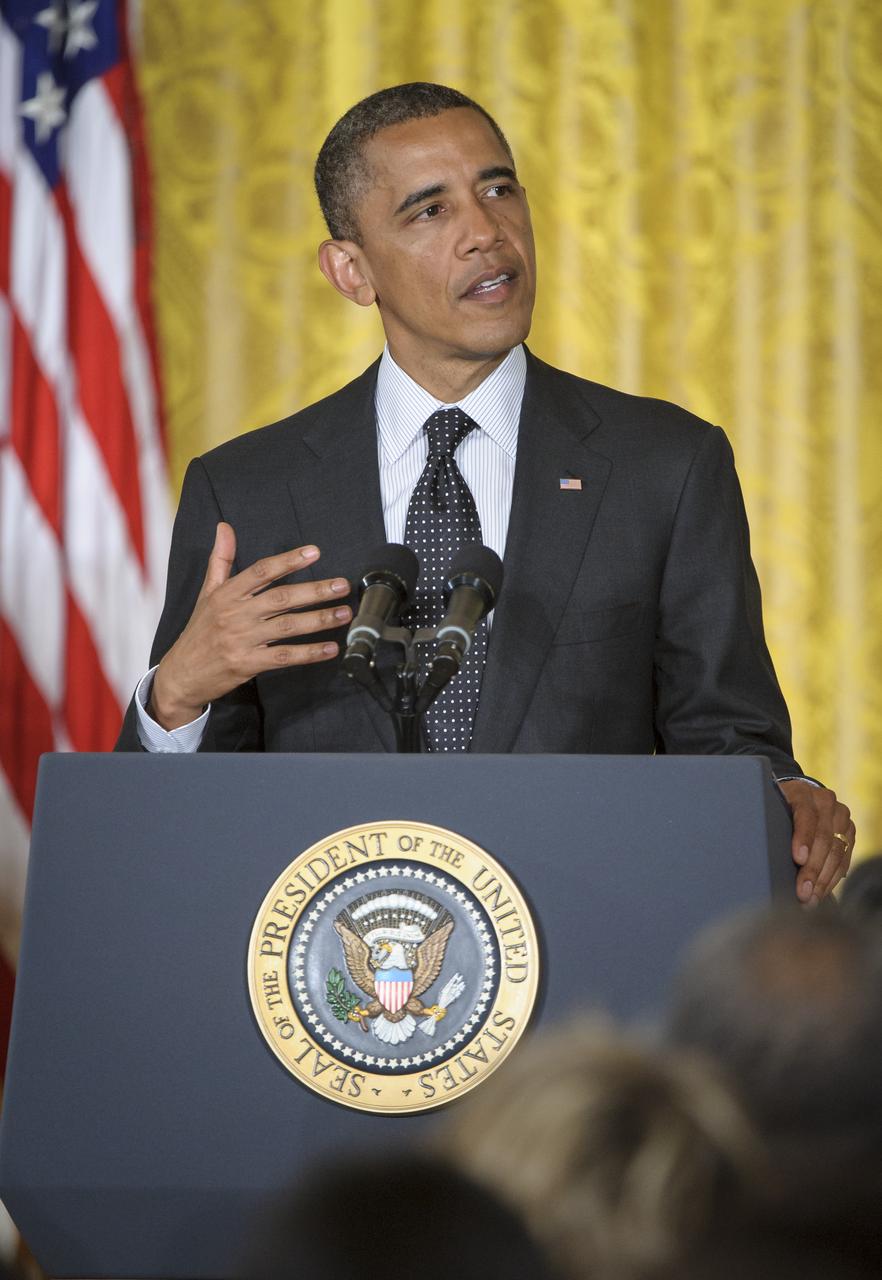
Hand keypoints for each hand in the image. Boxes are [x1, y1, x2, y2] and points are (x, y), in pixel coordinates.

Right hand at [150, 522, 350, 728]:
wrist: (181, 674)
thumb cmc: (200, 631)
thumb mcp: (206, 593)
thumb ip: (221, 559)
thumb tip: (224, 526)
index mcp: (227, 594)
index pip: (262, 572)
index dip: (288, 560)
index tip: (314, 552)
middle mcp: (235, 614)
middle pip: (281, 598)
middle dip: (315, 591)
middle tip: (342, 585)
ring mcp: (242, 640)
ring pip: (288, 626)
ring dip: (319, 620)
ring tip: (344, 613)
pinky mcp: (248, 664)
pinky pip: (285, 656)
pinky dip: (310, 653)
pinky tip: (331, 648)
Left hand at [778, 779, 854, 903]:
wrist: (798, 796)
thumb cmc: (775, 808)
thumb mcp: (767, 808)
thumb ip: (766, 822)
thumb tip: (752, 849)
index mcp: (802, 791)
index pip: (805, 815)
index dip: (803, 838)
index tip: (798, 859)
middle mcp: (825, 801)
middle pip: (823, 837)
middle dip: (813, 869)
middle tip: (802, 892)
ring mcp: (840, 815)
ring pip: (837, 850)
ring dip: (823, 879)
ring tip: (810, 899)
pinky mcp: (849, 830)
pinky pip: (845, 858)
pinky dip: (832, 878)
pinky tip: (820, 893)